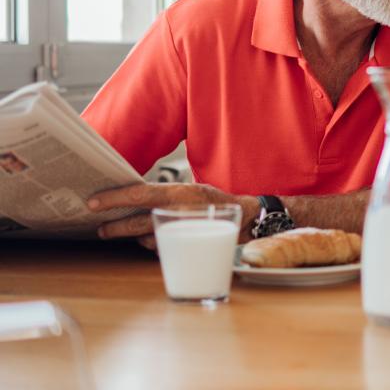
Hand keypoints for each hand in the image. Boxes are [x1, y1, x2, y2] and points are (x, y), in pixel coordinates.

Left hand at [87, 183, 258, 249]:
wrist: (247, 217)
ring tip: (122, 233)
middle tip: (101, 229)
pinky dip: (155, 244)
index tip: (92, 203)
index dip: (113, 199)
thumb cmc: (213, 202)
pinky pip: (162, 248)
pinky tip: (153, 240)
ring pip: (148, 238)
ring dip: (135, 237)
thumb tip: (132, 198)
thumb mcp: (190, 190)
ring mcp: (184, 232)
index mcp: (179, 192)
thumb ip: (165, 195)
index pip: (139, 194)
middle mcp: (180, 211)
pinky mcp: (188, 247)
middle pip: (138, 222)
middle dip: (116, 227)